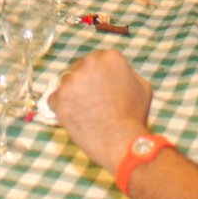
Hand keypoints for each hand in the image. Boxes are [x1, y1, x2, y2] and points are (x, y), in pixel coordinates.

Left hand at [52, 49, 152, 171]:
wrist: (122, 141)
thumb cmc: (134, 117)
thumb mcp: (142, 87)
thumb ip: (128, 74)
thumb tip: (119, 73)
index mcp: (110, 57)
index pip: (96, 61)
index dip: (97, 77)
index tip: (100, 90)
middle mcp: (90, 62)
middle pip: (78, 69)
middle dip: (83, 83)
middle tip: (92, 102)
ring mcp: (72, 80)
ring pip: (66, 84)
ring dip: (72, 95)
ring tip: (86, 113)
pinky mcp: (59, 97)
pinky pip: (54, 99)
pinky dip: (61, 109)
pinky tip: (75, 118)